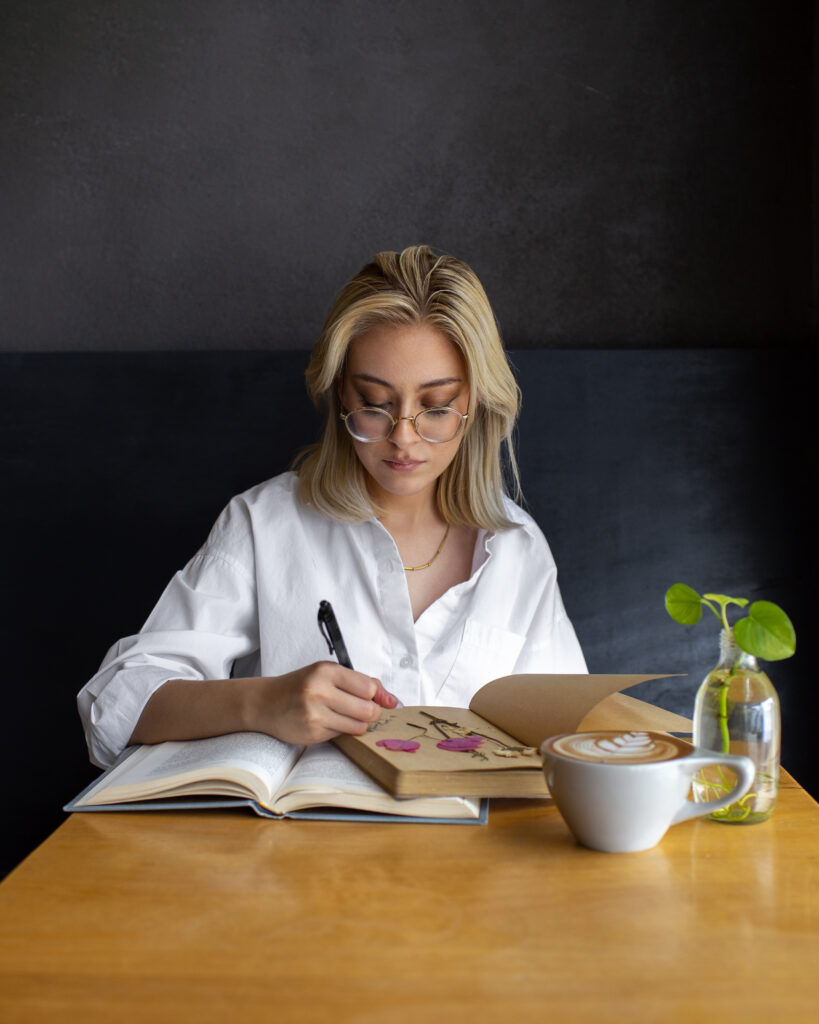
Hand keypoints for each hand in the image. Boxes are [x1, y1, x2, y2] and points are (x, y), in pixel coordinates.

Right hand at [246, 662, 397, 745]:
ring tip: (345, 716)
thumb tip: (393, 700)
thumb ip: (360, 683)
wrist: (265, 702)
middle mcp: (319, 691)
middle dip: (372, 713)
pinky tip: (328, 722)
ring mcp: (315, 714)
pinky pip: (342, 735)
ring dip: (358, 724)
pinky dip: (341, 730)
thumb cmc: (300, 685)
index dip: (378, 696)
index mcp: (326, 671)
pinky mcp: (312, 733)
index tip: (379, 700)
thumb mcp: (327, 674)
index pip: (369, 687)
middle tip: (363, 710)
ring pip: (358, 726)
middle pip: (368, 709)